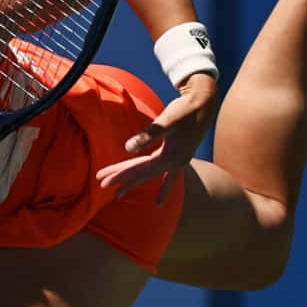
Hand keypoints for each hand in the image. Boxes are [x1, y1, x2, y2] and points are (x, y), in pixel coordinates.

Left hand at [94, 72, 218, 205]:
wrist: (204, 104)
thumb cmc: (184, 111)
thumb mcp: (166, 123)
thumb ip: (147, 135)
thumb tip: (128, 148)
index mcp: (168, 158)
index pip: (138, 170)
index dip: (119, 175)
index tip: (102, 181)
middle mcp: (174, 164)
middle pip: (142, 174)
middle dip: (123, 180)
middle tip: (102, 186)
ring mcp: (178, 162)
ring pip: (151, 174)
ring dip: (135, 182)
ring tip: (119, 194)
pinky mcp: (180, 157)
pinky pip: (168, 177)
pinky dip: (163, 188)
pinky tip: (158, 202)